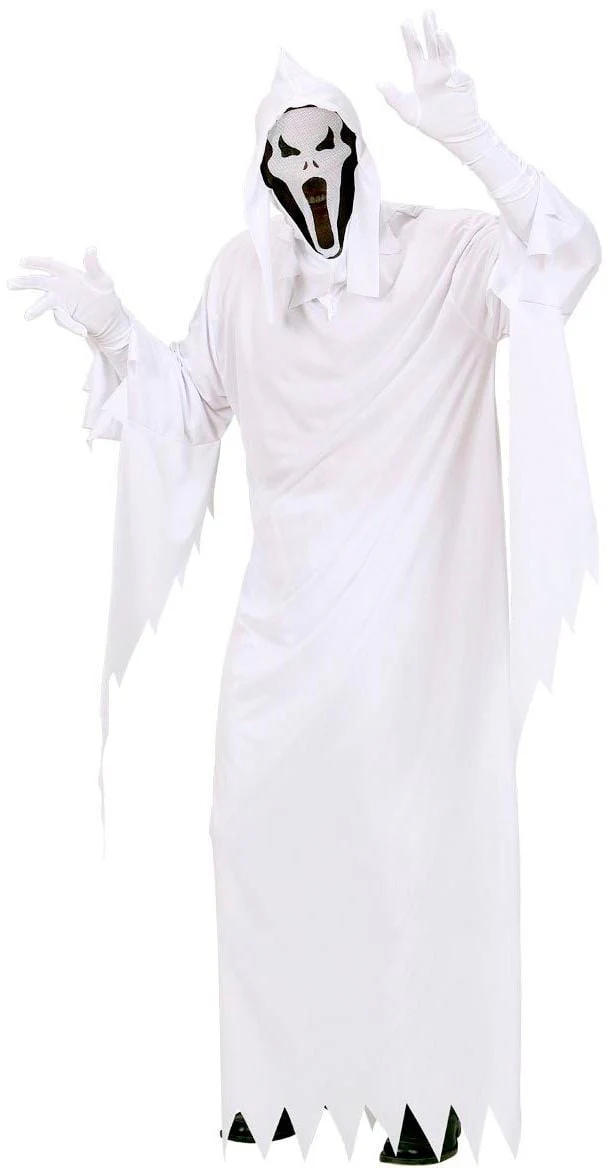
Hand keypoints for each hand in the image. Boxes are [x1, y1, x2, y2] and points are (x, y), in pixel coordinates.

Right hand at [7, 248, 128, 341]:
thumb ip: (94, 266)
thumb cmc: (105, 294)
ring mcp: (59, 303)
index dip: (35, 262)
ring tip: (27, 316)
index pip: (49, 264)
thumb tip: (91, 248)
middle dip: (24, 282)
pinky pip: (65, 321)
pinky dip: (72, 326)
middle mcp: (59, 287)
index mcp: (67, 273)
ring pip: (44, 304)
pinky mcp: (64, 318)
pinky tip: (83, 331)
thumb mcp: (103, 280)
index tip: (22, 262)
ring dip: (35, 309)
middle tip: (9, 283)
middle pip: (38, 282)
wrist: (109, 318)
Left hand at [377, 10, 483, 150]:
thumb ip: (393, 97)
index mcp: (422, 75)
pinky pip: (458, 73)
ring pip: (447, 52)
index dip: (410, 37)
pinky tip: (451, 72)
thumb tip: (378, 82)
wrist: (455, 134)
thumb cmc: (431, 122)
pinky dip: (455, 70)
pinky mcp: (464, 82)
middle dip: (429, 28)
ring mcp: (452, 74)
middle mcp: (437, 70)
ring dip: (443, 42)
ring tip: (439, 30)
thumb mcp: (407, 111)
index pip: (415, 51)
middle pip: (432, 44)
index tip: (405, 21)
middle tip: (427, 11)